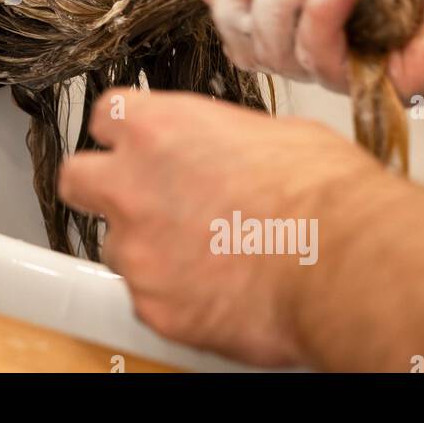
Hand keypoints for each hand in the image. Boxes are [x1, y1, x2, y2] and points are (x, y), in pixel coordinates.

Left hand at [58, 88, 384, 366]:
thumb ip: (219, 140)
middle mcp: (131, 186)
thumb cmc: (325, 194)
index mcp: (159, 129)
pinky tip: (220, 292)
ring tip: (207, 256)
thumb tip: (223, 153)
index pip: (106, 116)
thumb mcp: (271, 133)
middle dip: (101, 189)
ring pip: (117, 248)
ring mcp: (137, 250)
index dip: (124, 134)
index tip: (138, 145)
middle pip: (77, 180)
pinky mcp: (152, 307)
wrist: (346, 261)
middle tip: (140, 201)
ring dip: (149, 250)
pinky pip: (148, 300)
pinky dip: (176, 299)